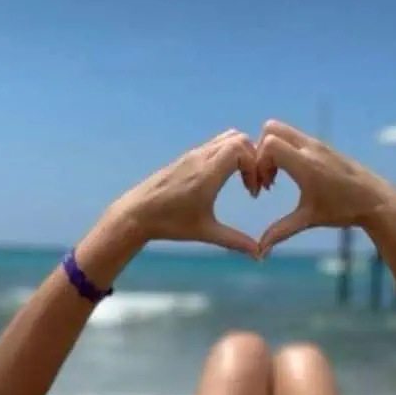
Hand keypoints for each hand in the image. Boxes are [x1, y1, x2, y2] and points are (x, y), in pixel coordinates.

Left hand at [120, 129, 261, 256]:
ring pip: (226, 139)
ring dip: (241, 154)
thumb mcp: (206, 232)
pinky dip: (227, 155)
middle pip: (238, 139)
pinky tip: (224, 179)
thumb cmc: (170, 223)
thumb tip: (259, 255)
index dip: (255, 166)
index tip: (253, 191)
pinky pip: (214, 145)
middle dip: (253, 158)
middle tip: (253, 184)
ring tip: (242, 179)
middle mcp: (201, 157)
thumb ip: (235, 241)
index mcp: (208, 172)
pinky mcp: (186, 157)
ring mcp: (192, 155)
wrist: (137, 213)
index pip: (241, 148)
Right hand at [256, 120, 395, 254]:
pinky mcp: (323, 146)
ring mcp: (318, 144)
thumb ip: (280, 231)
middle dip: (260, 151)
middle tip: (266, 177)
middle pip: (271, 128)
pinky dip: (286, 151)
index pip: (268, 143)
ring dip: (273, 151)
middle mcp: (310, 148)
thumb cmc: (343, 210)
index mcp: (306, 164)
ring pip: (282, 131)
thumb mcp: (308, 219)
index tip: (264, 186)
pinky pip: (295, 138)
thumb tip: (260, 252)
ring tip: (276, 178)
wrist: (375, 200)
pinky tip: (292, 176)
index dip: (258, 162)